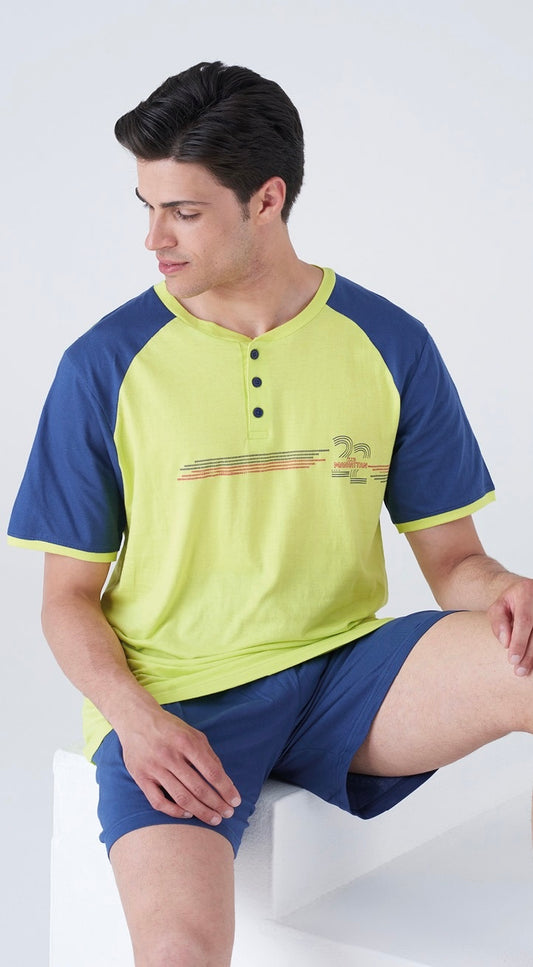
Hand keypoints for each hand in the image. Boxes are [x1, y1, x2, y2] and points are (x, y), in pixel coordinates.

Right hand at [118, 704, 240, 825]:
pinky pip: (159, 802)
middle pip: (198, 788)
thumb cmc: (169, 728)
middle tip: (228, 814)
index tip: (235, 801)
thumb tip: (223, 779)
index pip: (211, 772)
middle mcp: (170, 756)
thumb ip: (208, 754)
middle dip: (217, 804)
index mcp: (186, 742)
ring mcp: (154, 768)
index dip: (226, 789)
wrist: (136, 720)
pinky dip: (175, 811)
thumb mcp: (193, 733)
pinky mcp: (141, 778)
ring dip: (201, 812)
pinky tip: (188, 814)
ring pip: (181, 798)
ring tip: (214, 819)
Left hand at [488, 577, 532, 675]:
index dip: (520, 641)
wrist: (523, 593)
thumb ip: (498, 622)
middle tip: (519, 671)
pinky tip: (531, 663)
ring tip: (524, 670)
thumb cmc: (508, 604)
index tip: (512, 659)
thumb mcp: (497, 608)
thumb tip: (506, 643)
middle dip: (529, 654)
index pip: (525, 620)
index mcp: (526, 592)